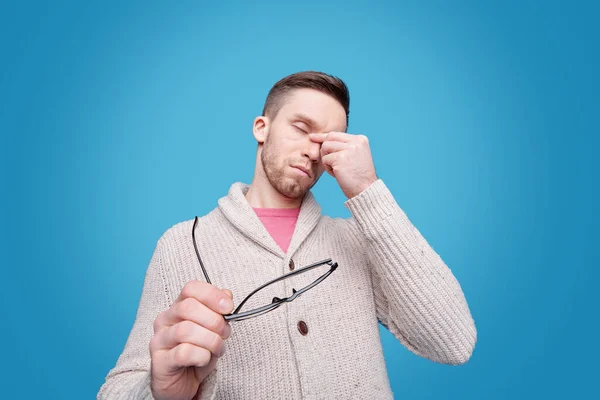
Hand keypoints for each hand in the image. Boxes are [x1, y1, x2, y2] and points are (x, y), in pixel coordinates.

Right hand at [149, 281, 233, 399]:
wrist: (182, 383)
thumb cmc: (197, 353)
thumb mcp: (212, 330)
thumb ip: (218, 312)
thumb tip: (227, 295)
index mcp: (178, 307)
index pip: (191, 288)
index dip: (212, 295)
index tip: (228, 307)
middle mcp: (165, 320)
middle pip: (188, 307)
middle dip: (214, 320)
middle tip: (224, 333)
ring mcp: (160, 340)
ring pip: (187, 330)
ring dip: (211, 340)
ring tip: (217, 349)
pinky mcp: (160, 361)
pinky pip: (184, 352)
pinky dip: (202, 356)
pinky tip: (204, 360)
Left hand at [309, 132, 377, 198]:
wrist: (365, 190)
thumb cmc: (358, 176)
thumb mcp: (354, 156)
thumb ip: (344, 146)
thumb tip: (323, 140)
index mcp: (360, 139)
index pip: (336, 134)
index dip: (323, 137)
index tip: (312, 137)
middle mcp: (355, 141)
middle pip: (329, 138)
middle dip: (324, 149)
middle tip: (329, 162)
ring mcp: (348, 149)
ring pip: (325, 147)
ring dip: (327, 159)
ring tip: (337, 169)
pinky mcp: (340, 158)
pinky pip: (325, 159)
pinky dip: (328, 168)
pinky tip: (337, 174)